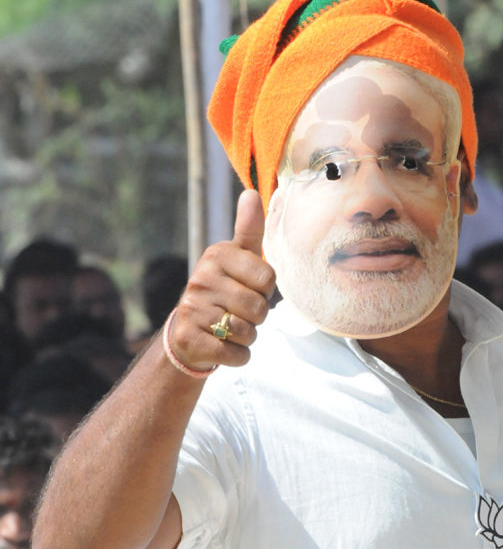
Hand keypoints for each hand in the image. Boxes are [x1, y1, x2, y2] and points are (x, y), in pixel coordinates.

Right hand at [167, 189, 274, 371]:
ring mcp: (192, 309)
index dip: (265, 291)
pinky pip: (237, 355)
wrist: (188, 332)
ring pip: (249, 333)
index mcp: (217, 255)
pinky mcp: (190, 339)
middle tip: (237, 312)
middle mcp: (200, 278)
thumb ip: (249, 230)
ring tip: (229, 328)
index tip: (248, 288)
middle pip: (260, 308)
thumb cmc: (224, 292)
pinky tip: (223, 347)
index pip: (268, 279)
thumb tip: (252, 192)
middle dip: (257, 317)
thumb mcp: (237, 259)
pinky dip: (238, 356)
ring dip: (247, 337)